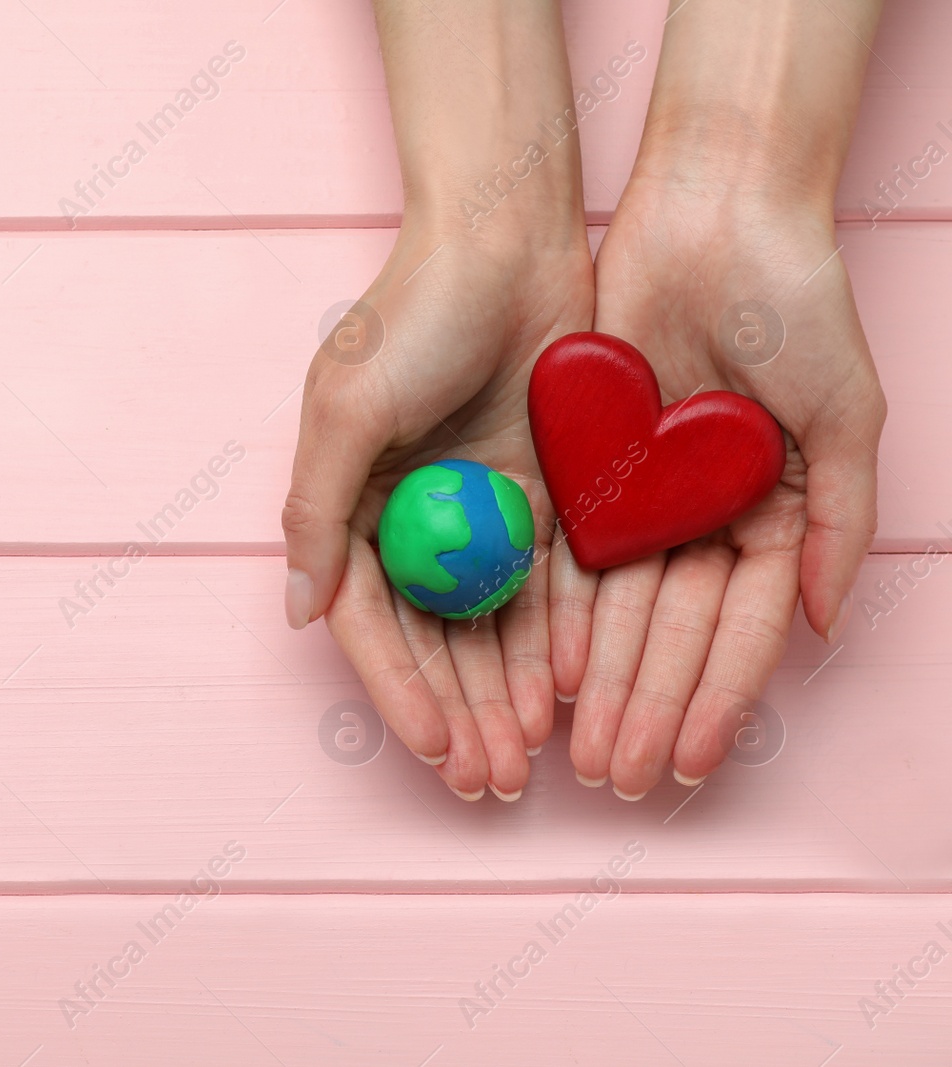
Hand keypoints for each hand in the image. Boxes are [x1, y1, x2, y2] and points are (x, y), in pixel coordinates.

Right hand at [285, 223, 592, 799]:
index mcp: (351, 503)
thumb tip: (301, 613)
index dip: (399, 690)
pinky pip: (547, 582)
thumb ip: (317, 512)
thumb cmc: (411, 314)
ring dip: (505, 693)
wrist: (506, 234)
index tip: (436, 749)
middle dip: (458, 712)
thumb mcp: (345, 409)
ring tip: (529, 758)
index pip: (370, 622)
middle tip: (489, 779)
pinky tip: (567, 693)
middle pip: (431, 639)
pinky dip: (553, 639)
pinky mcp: (544, 494)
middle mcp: (411, 517)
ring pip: (490, 625)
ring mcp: (480, 509)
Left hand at [553, 172, 885, 798]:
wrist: (714, 216)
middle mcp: (702, 517)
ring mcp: (640, 496)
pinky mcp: (583, 464)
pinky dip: (559, 615)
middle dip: (646, 711)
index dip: (717, 702)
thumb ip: (837, 523)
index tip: (694, 766)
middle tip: (620, 779)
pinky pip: (568, 552)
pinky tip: (548, 673)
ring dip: (599, 684)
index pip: (740, 632)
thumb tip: (824, 628)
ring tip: (578, 752)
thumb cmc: (797, 306)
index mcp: (770, 515)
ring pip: (615, 611)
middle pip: (670, 636)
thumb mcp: (844, 416)